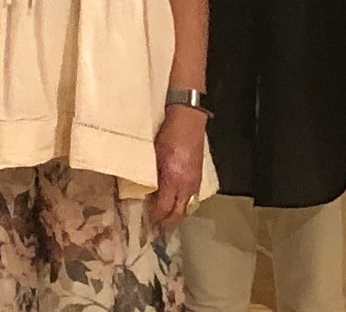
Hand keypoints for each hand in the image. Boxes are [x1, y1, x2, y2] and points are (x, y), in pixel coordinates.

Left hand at [148, 105, 205, 227]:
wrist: (188, 119)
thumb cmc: (167, 133)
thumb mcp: (154, 155)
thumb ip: (151, 176)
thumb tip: (146, 191)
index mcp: (173, 179)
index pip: (164, 208)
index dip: (155, 216)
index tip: (147, 219)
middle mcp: (186, 184)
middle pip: (178, 213)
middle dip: (167, 221)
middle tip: (156, 225)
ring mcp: (195, 181)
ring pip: (187, 207)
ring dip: (176, 213)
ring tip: (165, 216)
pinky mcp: (199, 176)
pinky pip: (192, 197)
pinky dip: (183, 203)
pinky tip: (176, 201)